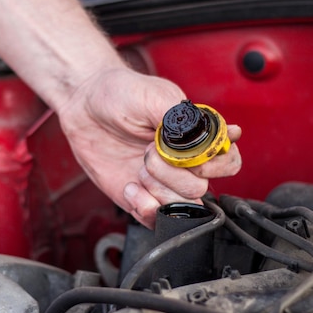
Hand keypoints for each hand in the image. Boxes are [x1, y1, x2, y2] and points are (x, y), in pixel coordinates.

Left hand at [57, 68, 241, 228]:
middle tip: (149, 153)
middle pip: (202, 189)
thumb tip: (205, 138)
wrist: (84, 107)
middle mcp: (183, 162)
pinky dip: (144, 206)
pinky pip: (155, 219)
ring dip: (158, 190)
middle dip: (173, 174)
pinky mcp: (141, 197)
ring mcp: (162, 182)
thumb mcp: (154, 96)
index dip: (214, 165)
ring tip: (139, 169)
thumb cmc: (120, 93)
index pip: (228, 161)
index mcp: (195, 136)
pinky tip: (130, 186)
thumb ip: (181, 119)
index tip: (190, 155)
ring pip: (182, 208)